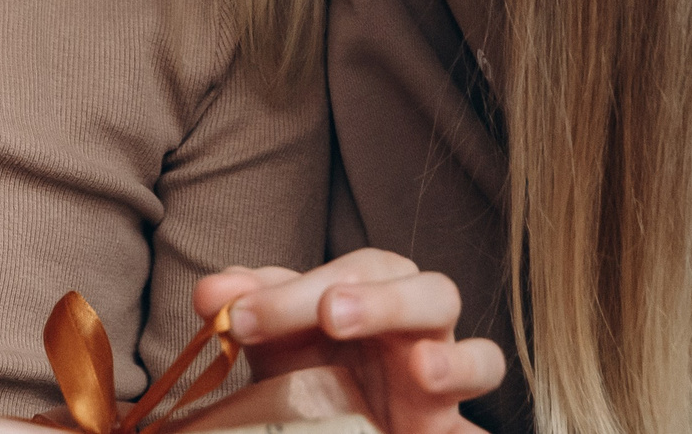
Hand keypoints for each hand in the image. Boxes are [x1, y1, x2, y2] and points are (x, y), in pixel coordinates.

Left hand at [193, 252, 504, 433]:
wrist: (337, 415)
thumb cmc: (312, 362)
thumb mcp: (274, 333)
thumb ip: (248, 305)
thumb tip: (211, 294)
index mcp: (377, 287)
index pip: (349, 272)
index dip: (295, 290)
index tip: (241, 316)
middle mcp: (420, 325)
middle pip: (425, 293)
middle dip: (380, 301)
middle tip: (331, 313)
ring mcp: (442, 377)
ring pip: (480, 355)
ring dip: (452, 359)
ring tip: (421, 368)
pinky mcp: (449, 426)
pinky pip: (479, 425)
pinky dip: (473, 420)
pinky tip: (448, 408)